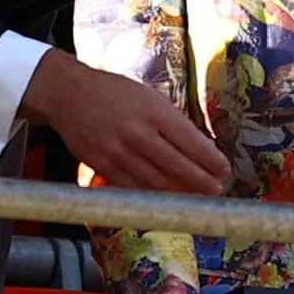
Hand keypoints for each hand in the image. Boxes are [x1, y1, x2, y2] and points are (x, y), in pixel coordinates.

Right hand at [18, 48, 229, 192]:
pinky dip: (153, 197)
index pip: (190, 141)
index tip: (223, 169)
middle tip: (217, 190)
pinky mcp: (102, 166)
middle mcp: (137, 133)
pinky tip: (168, 200)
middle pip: (177, 166)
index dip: (210, 160)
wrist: (69, 95)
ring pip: (156, 182)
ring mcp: (118, 152)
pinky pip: (133, 188)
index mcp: (154, 111)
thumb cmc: (115, 93)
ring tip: (198, 199)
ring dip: (181, 193)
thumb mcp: (148, 97)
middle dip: (201, 181)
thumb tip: (199, 148)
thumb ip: (171, 121)